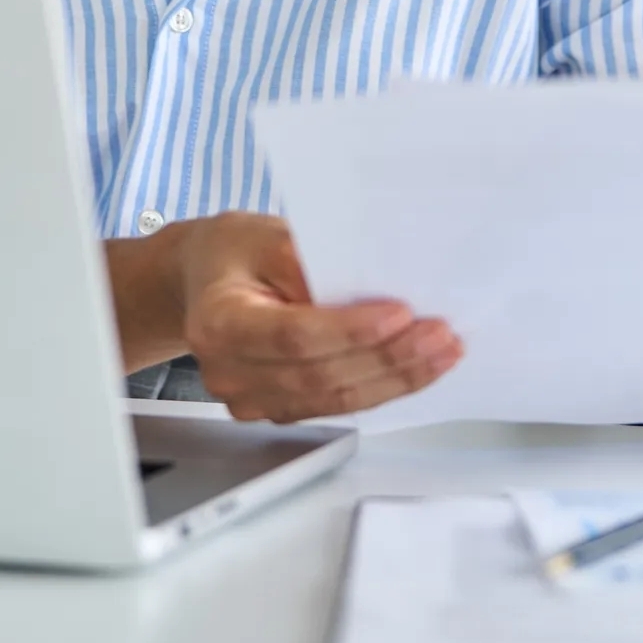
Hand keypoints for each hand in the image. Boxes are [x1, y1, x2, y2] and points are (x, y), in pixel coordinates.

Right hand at [169, 212, 461, 423]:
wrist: (203, 281)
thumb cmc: (235, 252)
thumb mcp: (267, 234)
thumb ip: (311, 263)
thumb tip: (373, 284)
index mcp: (219, 322)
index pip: (293, 336)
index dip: (350, 331)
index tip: (400, 314)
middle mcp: (229, 371)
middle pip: (319, 375)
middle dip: (388, 358)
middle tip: (439, 335)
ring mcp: (250, 398)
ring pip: (332, 400)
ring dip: (394, 379)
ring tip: (439, 353)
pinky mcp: (275, 407)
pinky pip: (331, 406)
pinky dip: (377, 388)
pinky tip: (411, 368)